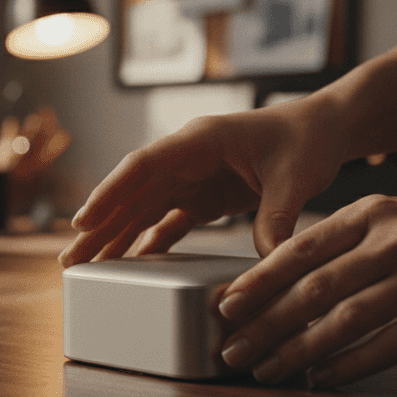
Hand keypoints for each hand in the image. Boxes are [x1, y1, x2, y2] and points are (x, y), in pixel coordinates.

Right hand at [59, 97, 348, 266]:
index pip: (143, 166)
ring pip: (144, 209)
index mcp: (201, 140)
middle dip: (100, 227)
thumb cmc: (308, 138)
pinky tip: (132, 264)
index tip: (84, 222)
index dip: (110, 193)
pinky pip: (169, 220)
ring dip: (116, 237)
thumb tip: (269, 262)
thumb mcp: (296, 177)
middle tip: (71, 260)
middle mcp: (188, 157)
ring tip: (88, 267)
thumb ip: (278, 217)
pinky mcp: (205, 196)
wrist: (326, 128)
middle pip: (132, 193)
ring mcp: (193, 177)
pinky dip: (151, 242)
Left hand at [217, 186, 396, 386]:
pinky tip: (321, 378)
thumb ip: (340, 241)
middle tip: (232, 349)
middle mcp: (392, 243)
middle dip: (265, 324)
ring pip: (344, 320)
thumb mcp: (390, 215)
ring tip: (267, 369)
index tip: (226, 305)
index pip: (300, 249)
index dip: (258, 281)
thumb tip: (277, 277)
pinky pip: (388, 346)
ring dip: (298, 350)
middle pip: (313, 289)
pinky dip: (348, 365)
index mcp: (370, 213)